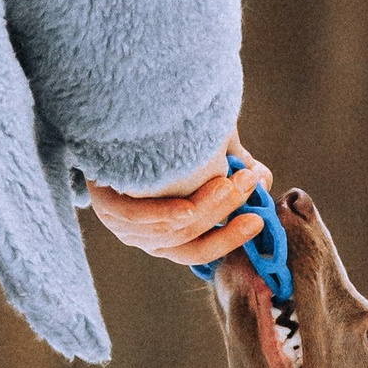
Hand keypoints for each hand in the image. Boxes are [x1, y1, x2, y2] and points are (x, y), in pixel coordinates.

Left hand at [85, 131, 271, 270]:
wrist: (113, 118)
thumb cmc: (161, 137)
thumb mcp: (201, 153)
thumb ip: (230, 165)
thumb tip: (262, 180)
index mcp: (167, 235)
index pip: (201, 250)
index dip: (231, 239)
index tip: (258, 219)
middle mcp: (144, 237)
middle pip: (189, 241)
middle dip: (225, 213)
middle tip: (248, 184)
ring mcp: (122, 225)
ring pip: (171, 229)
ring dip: (207, 208)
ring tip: (231, 181)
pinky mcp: (105, 206)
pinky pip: (138, 220)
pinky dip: (167, 216)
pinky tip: (187, 207)